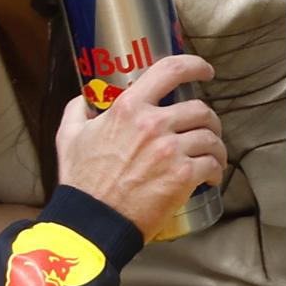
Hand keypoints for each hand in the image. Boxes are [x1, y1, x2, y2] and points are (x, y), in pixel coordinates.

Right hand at [54, 53, 225, 239]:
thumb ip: (76, 111)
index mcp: (128, 108)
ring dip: (216, 146)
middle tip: (207, 129)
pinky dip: (216, 169)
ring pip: (211, 137)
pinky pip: (212, 164)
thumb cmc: (81, 182)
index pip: (170, 70)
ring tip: (212, 156)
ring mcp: (170, 150)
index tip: (204, 71)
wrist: (93, 220)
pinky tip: (210, 176)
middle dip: (209, 119)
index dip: (194, 66)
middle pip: (199, 109)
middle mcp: (153, 124)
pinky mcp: (182, 176)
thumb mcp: (69, 137)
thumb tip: (83, 99)